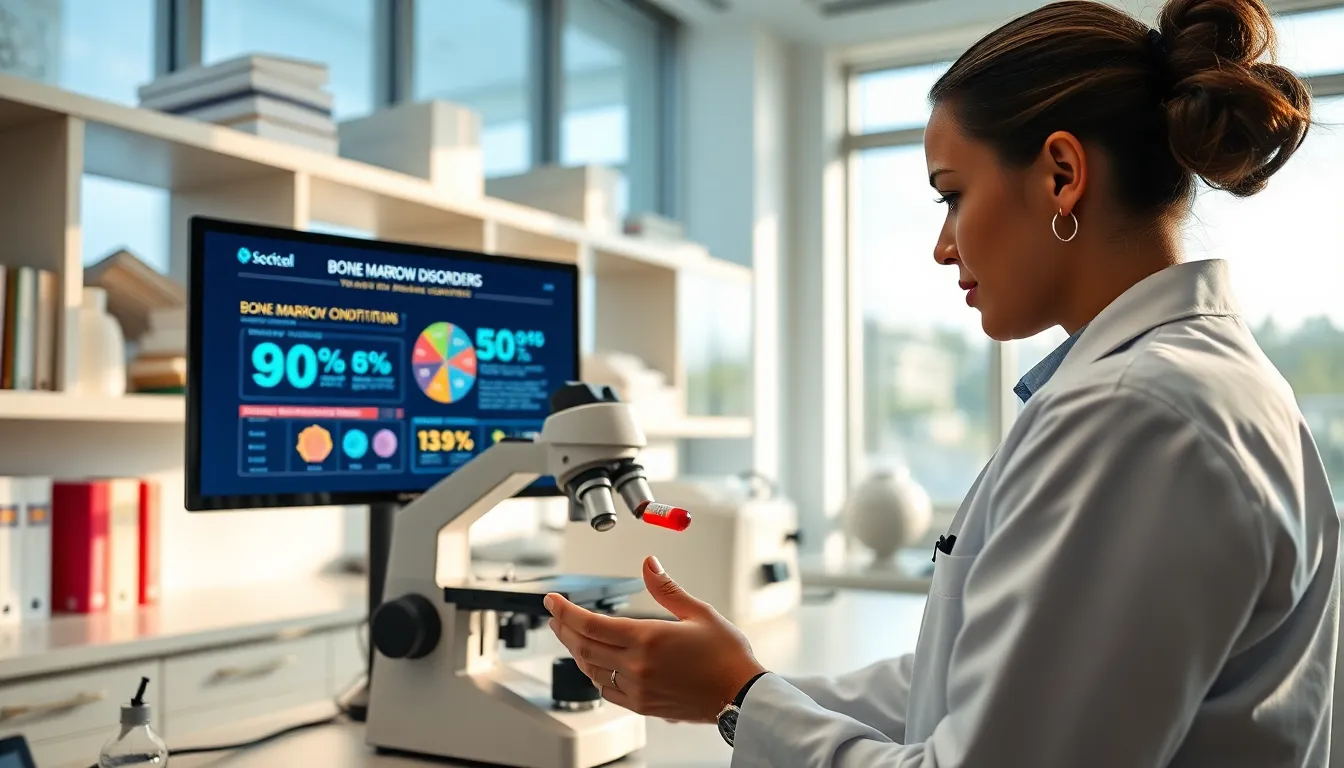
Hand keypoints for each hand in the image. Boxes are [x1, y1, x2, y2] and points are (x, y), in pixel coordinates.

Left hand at [544, 556, 766, 722]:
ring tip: (570, 636)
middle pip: (584, 646)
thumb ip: (667, 589)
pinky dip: (595, 674)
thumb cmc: (727, 656)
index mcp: (648, 639)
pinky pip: (607, 690)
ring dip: (576, 650)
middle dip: (563, 628)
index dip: (565, 611)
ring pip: (591, 669)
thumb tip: (649, 565)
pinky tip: (596, 664)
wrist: (741, 695)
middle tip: (555, 615)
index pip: (591, 624)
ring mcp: (638, 688)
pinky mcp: (643, 705)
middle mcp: (637, 666)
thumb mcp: (699, 612)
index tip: (552, 601)